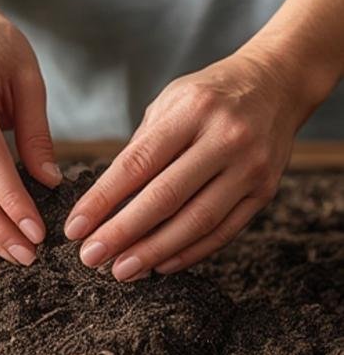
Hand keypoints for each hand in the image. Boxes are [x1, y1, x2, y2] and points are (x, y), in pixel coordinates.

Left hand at [65, 50, 305, 278]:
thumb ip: (140, 148)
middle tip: (90, 257)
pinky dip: (189, 253)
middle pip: (165, 197)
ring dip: (153, 252)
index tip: (75, 228)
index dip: (102, 200)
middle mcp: (226, 137)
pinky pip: (223, 232)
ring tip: (120, 271)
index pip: (138, 163)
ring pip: (196, 221)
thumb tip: (103, 203)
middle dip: (122, 233)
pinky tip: (160, 266)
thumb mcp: (170, 103)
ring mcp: (250, 167)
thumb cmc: (210, 96)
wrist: (278, 82)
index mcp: (193, 110)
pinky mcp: (266, 191)